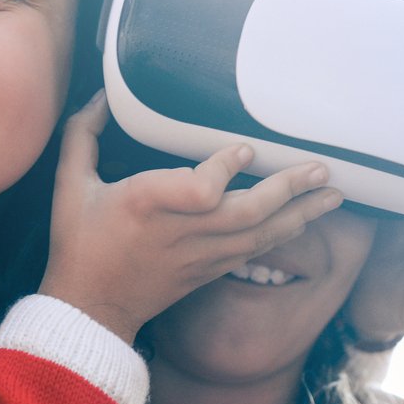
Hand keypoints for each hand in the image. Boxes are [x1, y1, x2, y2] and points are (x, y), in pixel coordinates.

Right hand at [39, 94, 344, 344]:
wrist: (92, 309)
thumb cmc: (80, 242)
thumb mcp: (70, 184)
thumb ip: (83, 134)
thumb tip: (102, 95)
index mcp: (144, 206)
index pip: (199, 190)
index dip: (225, 169)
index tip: (246, 149)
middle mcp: (180, 232)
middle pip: (246, 212)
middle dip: (289, 190)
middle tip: (322, 169)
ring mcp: (200, 255)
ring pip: (261, 234)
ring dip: (301, 213)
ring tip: (334, 194)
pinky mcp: (210, 269)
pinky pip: (256, 250)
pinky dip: (285, 234)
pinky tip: (307, 218)